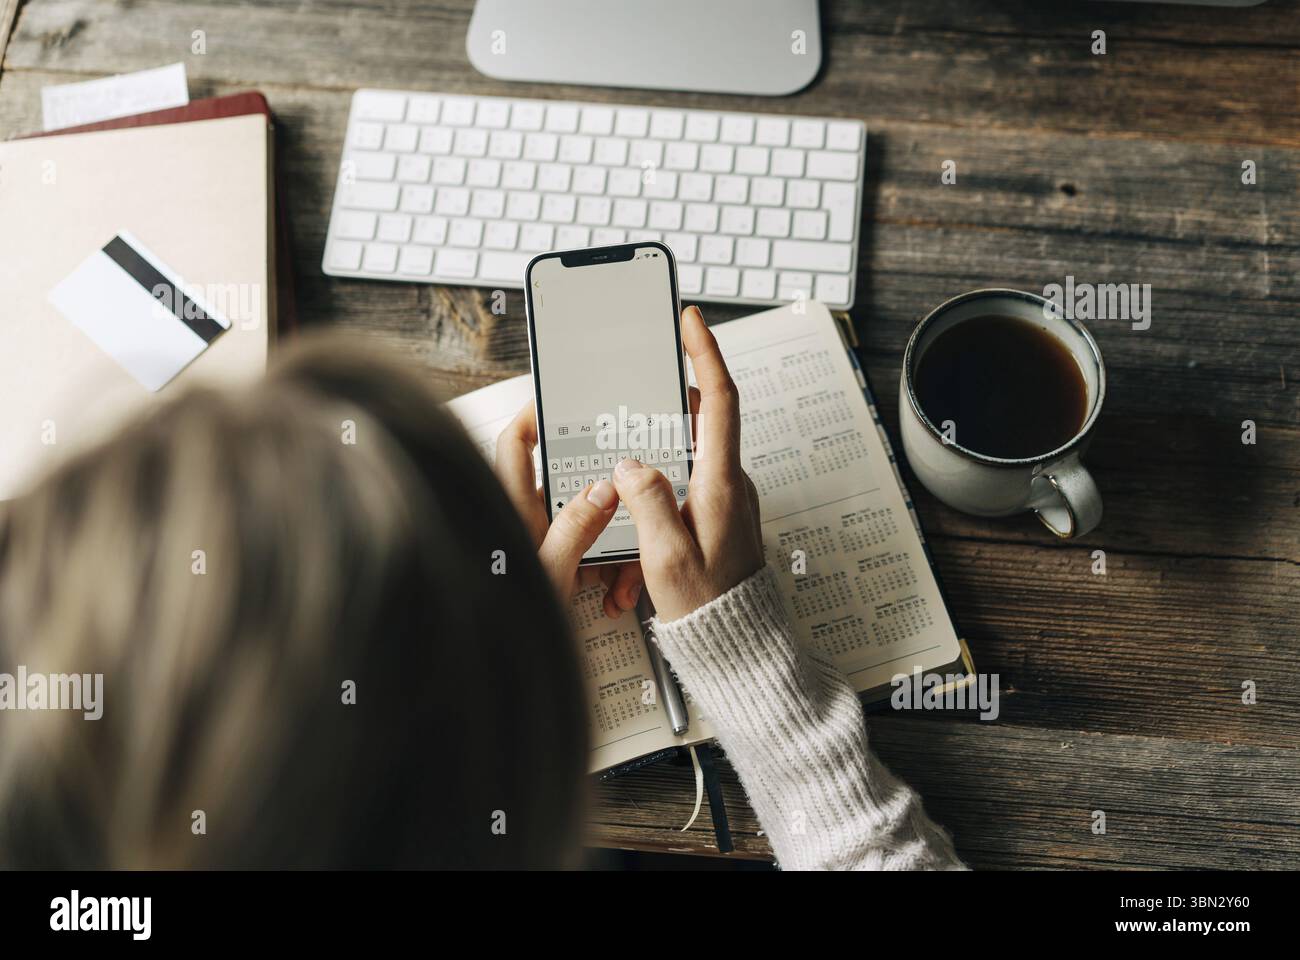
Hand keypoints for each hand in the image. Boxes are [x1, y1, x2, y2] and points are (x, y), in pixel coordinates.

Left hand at [495, 403, 644, 615]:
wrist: (503, 666)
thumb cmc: (509, 622)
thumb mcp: (551, 572)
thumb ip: (575, 529)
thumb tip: (600, 490)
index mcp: (514, 511)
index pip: (516, 444)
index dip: (534, 416)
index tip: (563, 400)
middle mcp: (527, 522)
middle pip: (569, 486)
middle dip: (604, 499)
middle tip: (628, 495)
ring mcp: (544, 544)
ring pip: (588, 524)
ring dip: (612, 546)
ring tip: (623, 575)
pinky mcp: (559, 567)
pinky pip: (591, 555)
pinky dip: (609, 570)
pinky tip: (616, 591)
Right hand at [613, 305, 763, 621]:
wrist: (739, 645)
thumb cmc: (708, 608)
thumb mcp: (667, 557)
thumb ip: (648, 501)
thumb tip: (633, 463)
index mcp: (722, 484)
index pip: (720, 401)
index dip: (705, 354)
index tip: (691, 320)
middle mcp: (731, 484)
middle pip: (698, 422)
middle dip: (661, 414)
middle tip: (632, 403)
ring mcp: (728, 498)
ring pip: (684, 462)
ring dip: (652, 475)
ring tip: (629, 520)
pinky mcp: (719, 514)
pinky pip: (684, 491)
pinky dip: (657, 503)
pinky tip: (636, 541)